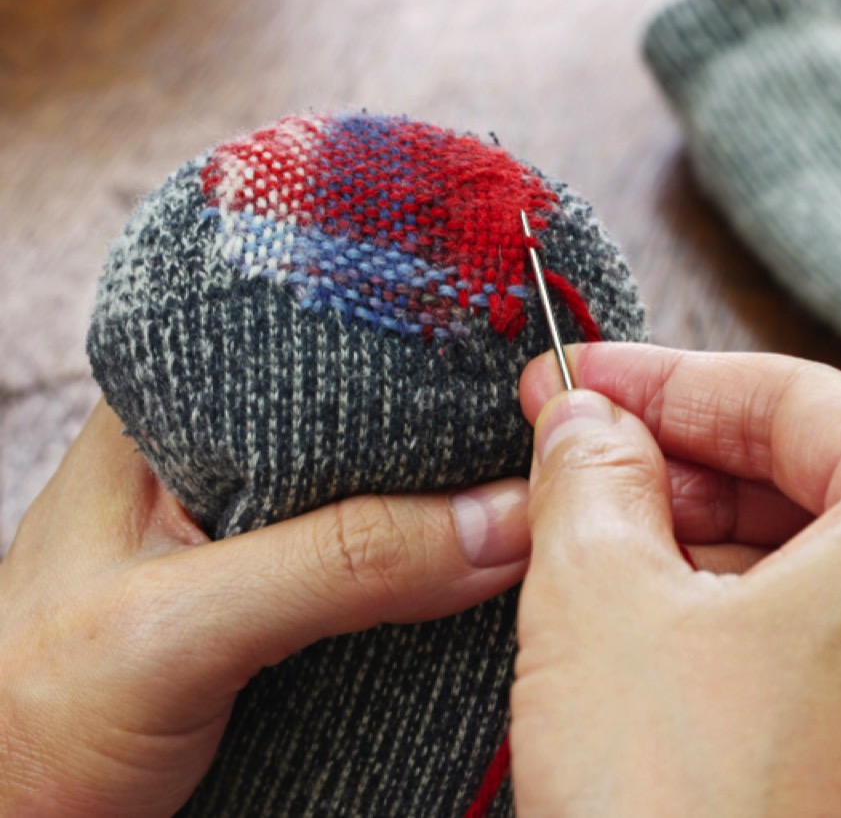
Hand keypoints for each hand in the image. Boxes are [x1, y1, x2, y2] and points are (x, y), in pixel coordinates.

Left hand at [0, 403, 531, 816]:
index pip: (325, 346)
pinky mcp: (286, 607)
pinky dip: (440, 580)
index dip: (429, 356)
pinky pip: (387, 571)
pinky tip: (491, 580)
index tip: (527, 379)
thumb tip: (504, 520)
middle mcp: (220, 461)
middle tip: (559, 451)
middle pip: (376, 424)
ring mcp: (256, 537)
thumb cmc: (28, 722)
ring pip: (390, 499)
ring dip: (458, 516)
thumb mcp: (183, 629)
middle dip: (460, 442)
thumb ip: (340, 564)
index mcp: (170, 415)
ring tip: (546, 508)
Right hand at [511, 344, 840, 815]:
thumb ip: (596, 476)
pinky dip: (768, 622)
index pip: (798, 402)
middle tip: (577, 455)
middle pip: (832, 479)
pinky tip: (668, 627)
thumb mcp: (603, 602)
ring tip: (601, 541)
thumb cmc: (683, 812)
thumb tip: (586, 419)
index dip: (666, 383)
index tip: (573, 381)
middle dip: (693, 465)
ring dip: (722, 543)